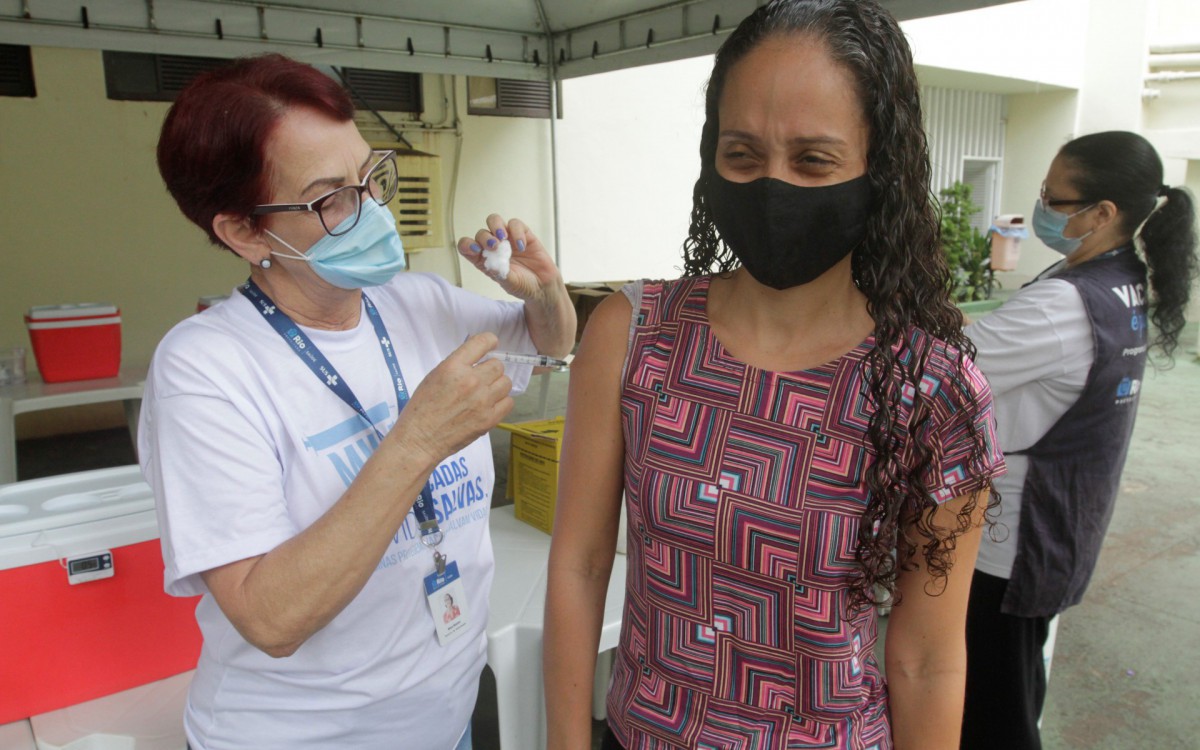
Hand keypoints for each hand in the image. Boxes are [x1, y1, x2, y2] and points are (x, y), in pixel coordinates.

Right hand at [390, 333, 513, 464]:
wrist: (419, 440)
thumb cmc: (421, 409)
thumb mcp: (434, 377)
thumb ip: (456, 366)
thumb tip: (477, 360)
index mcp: (453, 367)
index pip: (482, 342)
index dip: (490, 341)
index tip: (492, 345)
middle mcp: (471, 380)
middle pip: (497, 365)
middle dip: (490, 369)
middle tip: (481, 378)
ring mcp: (482, 400)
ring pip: (506, 382)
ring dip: (497, 385)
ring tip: (486, 393)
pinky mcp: (489, 419)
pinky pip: (509, 402)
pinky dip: (501, 402)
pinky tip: (490, 405)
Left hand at [457, 215, 561, 301]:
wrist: (544, 286)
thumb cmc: (523, 286)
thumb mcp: (510, 284)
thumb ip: (500, 274)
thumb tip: (491, 265)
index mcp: (484, 259)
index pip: (467, 246)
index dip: (467, 244)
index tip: (475, 250)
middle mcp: (494, 247)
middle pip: (481, 232)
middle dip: (485, 237)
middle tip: (494, 246)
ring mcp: (508, 239)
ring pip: (495, 221)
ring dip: (496, 227)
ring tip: (504, 239)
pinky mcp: (523, 234)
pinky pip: (515, 224)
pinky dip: (517, 232)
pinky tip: (522, 246)